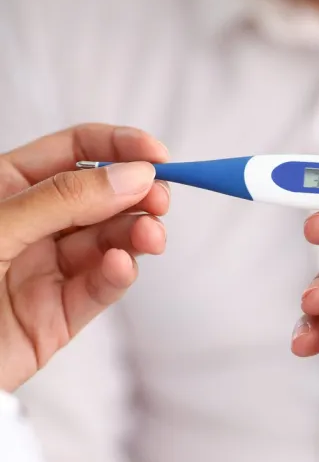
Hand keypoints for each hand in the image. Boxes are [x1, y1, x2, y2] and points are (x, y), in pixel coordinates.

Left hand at [0, 125, 169, 390]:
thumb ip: (64, 198)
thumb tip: (133, 176)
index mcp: (7, 188)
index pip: (74, 150)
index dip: (119, 147)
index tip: (158, 157)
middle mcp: (33, 224)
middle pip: (102, 196)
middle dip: (138, 195)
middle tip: (160, 200)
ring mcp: (47, 269)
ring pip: (109, 242)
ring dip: (136, 235)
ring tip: (151, 237)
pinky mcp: (60, 314)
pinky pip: (100, 288)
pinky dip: (118, 275)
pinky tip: (122, 266)